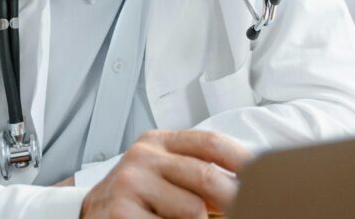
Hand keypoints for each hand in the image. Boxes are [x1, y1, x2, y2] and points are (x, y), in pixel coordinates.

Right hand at [79, 129, 252, 217]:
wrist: (88, 215)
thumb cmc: (135, 198)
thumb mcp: (163, 175)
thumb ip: (197, 173)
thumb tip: (247, 184)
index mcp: (158, 142)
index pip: (210, 143)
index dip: (242, 159)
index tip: (266, 175)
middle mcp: (142, 157)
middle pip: (206, 176)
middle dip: (234, 199)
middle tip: (249, 209)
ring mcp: (129, 184)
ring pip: (193, 210)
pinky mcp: (120, 213)